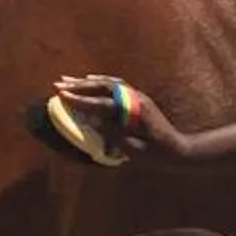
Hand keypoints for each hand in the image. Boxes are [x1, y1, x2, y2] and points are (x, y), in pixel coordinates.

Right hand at [52, 73, 184, 163]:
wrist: (179, 150)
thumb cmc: (156, 155)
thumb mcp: (133, 150)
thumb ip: (112, 134)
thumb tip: (92, 121)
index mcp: (133, 112)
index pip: (101, 103)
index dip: (80, 100)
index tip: (61, 96)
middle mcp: (135, 99)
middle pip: (102, 86)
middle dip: (78, 86)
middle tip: (57, 84)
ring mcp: (138, 96)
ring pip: (108, 82)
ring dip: (86, 81)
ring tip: (67, 80)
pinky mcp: (138, 98)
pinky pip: (115, 84)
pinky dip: (99, 82)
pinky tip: (89, 81)